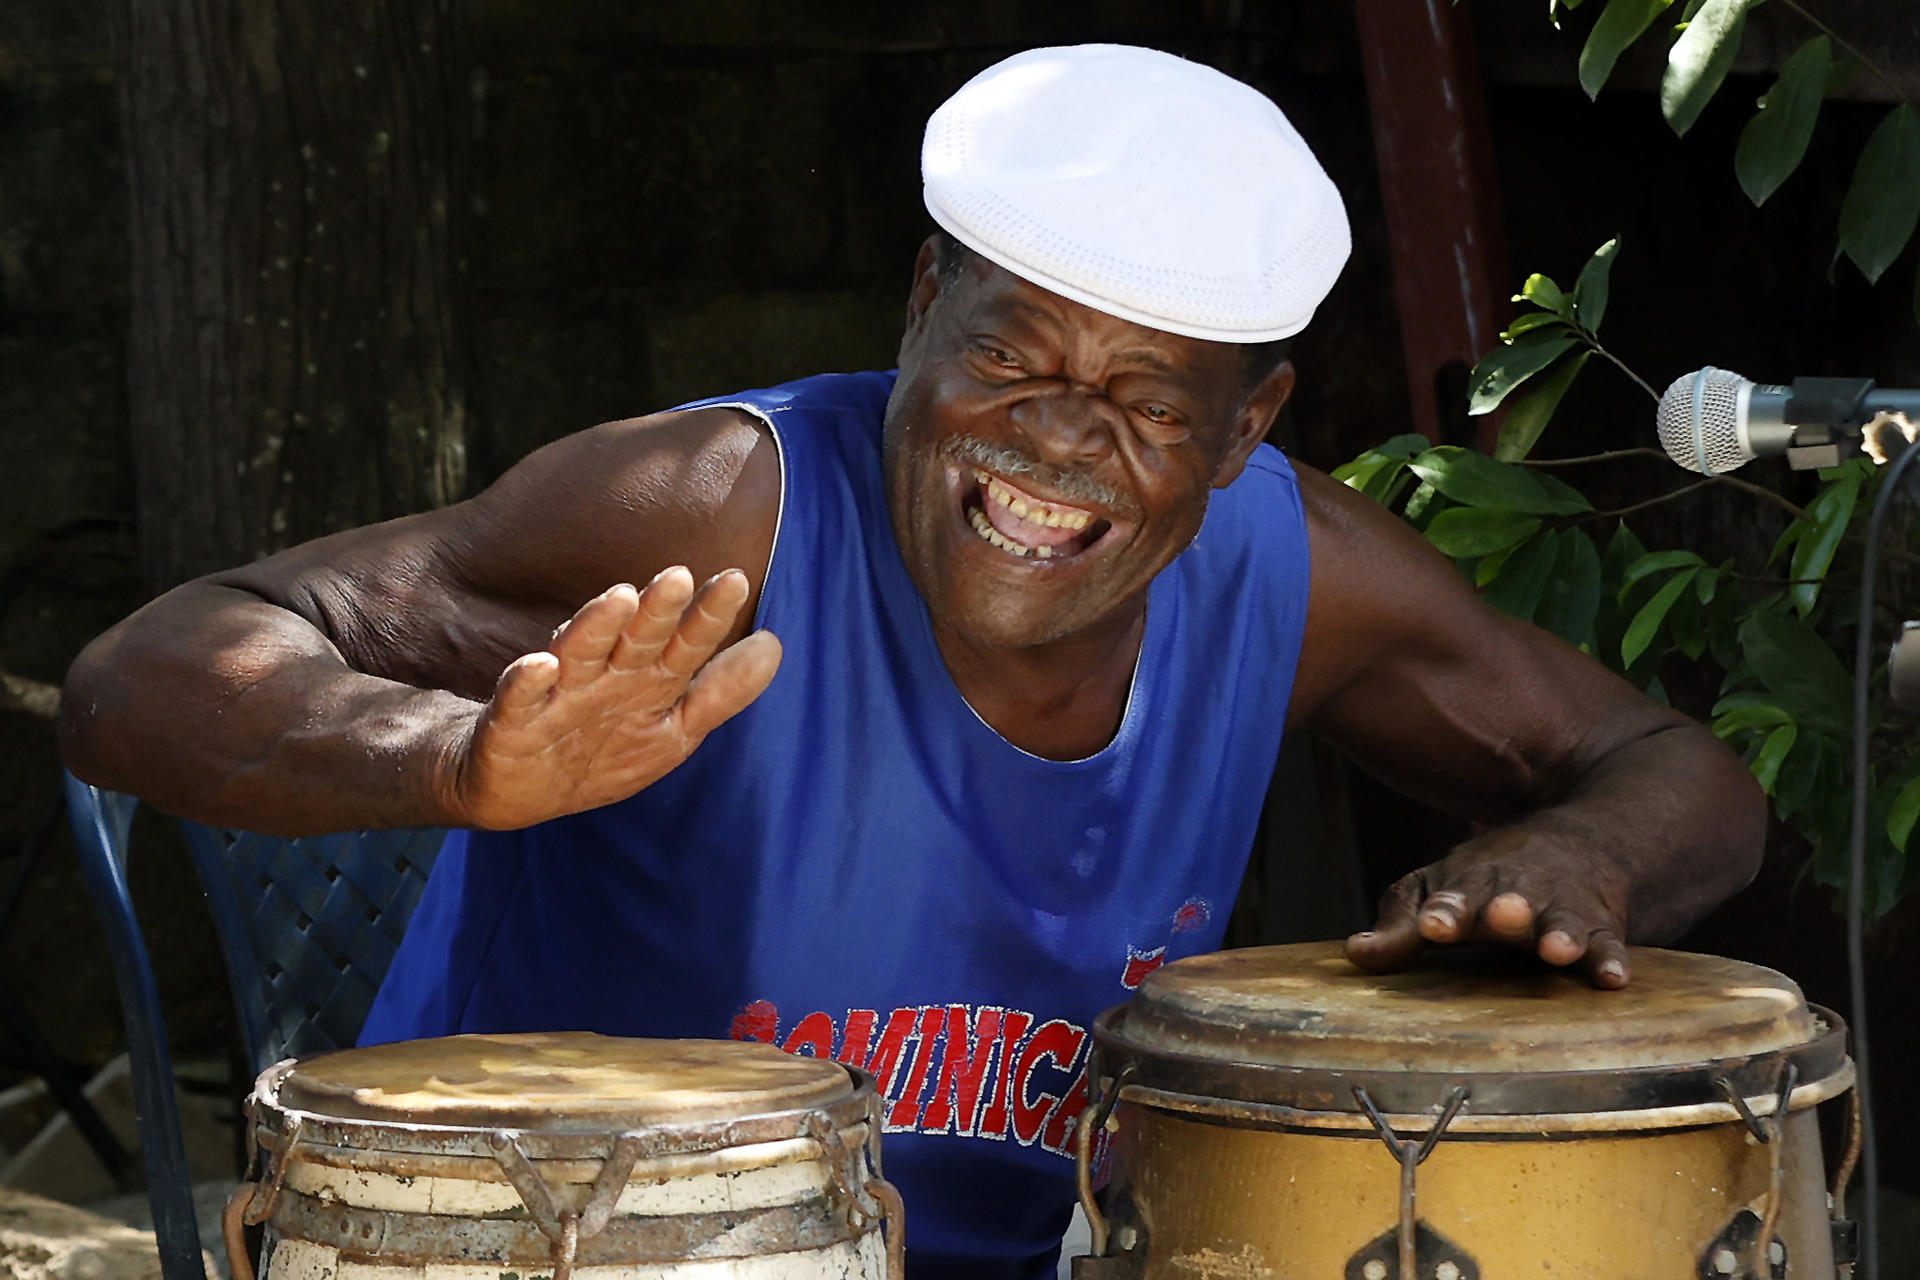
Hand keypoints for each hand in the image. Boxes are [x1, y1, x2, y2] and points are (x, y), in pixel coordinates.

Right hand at [444, 566, 780, 828]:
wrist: (518, 791)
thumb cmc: (601, 748)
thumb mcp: (670, 731)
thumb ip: (719, 692)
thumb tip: (773, 646)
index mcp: (646, 681)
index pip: (684, 645)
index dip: (708, 617)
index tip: (735, 580)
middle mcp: (604, 677)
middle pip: (635, 641)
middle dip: (657, 612)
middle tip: (678, 577)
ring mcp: (558, 696)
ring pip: (579, 655)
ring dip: (597, 627)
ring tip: (621, 599)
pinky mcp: (511, 722)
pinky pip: (518, 700)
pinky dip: (526, 682)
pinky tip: (539, 664)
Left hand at [1343, 826, 1633, 987]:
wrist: (1572, 845)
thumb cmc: (1485, 881)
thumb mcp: (1437, 889)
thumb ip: (1400, 924)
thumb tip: (1356, 955)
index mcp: (1468, 887)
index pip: (1452, 898)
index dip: (1444, 912)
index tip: (1432, 927)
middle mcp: (1516, 896)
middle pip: (1510, 902)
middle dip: (1505, 910)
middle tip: (1503, 916)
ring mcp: (1560, 910)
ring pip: (1562, 920)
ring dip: (1560, 933)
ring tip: (1557, 950)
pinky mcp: (1601, 927)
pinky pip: (1608, 945)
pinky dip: (1611, 960)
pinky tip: (1614, 980)